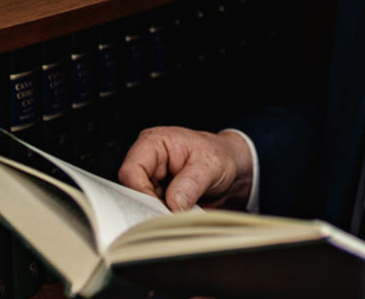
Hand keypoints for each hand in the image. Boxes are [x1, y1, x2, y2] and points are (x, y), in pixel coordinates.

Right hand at [118, 126, 253, 210]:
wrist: (233, 167)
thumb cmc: (220, 155)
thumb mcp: (210, 165)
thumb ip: (191, 184)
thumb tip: (174, 204)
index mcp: (153, 143)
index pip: (131, 171)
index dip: (141, 193)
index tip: (160, 209)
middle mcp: (149, 161)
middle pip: (132, 191)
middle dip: (150, 207)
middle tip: (168, 219)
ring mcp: (153, 180)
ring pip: (141, 205)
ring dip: (158, 215)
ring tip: (178, 218)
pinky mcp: (159, 196)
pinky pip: (153, 212)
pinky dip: (164, 219)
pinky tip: (177, 220)